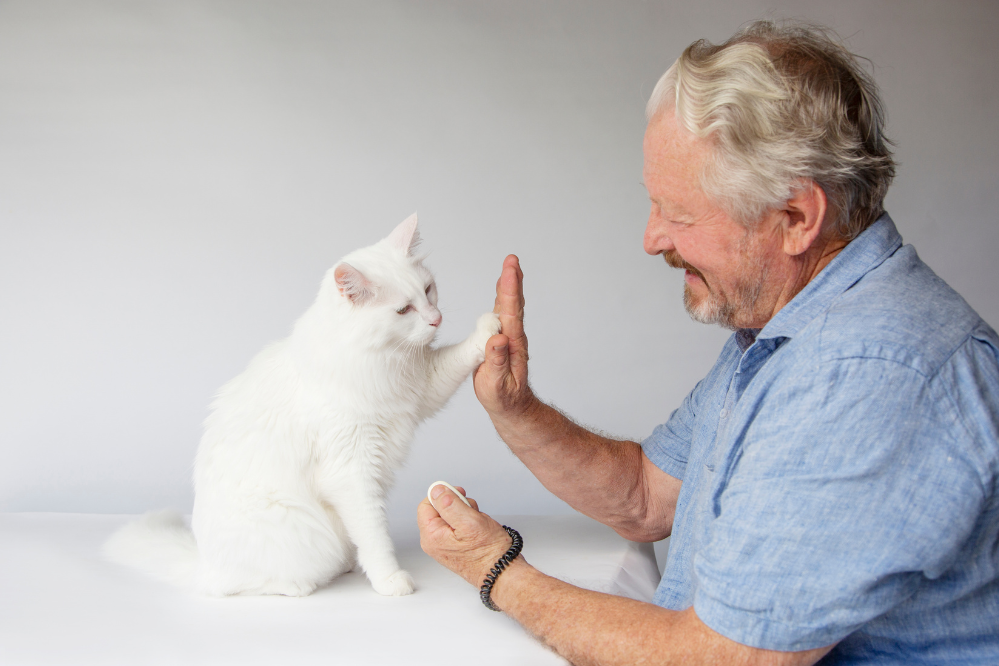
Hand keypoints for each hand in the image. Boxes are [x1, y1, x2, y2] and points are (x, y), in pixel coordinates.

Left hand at [418, 484, 514, 586]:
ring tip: (478, 523)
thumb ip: (450, 504)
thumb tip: (436, 490)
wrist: (501, 571)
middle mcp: (434, 541)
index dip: (443, 495)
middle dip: (457, 505)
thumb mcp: (470, 521)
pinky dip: (468, 521)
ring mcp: (444, 544)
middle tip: (472, 512)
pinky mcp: (454, 545)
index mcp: (432, 536)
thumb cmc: (489, 552)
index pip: (427, 504)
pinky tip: (478, 529)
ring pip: (450, 515)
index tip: (459, 495)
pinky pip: (457, 525)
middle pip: (438, 509)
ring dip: (465, 513)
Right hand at [473, 254, 535, 418]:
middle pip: (514, 305)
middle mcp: (513, 337)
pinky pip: (504, 314)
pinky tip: (503, 288)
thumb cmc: (504, 398)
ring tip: (510, 266)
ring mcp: (509, 338)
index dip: (510, 291)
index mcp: (512, 345)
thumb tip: (497, 339)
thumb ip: (497, 362)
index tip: (510, 270)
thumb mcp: (498, 385)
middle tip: (512, 260)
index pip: (511, 313)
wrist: (511, 407)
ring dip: (510, 285)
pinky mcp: (503, 340)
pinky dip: (504, 297)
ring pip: (511, 307)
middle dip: (512, 281)